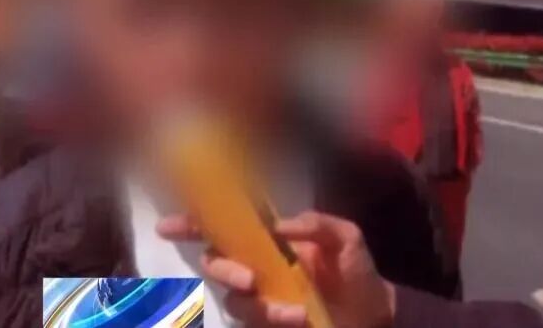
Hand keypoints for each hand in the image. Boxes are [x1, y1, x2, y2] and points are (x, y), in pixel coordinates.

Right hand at [157, 211, 395, 327]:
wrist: (375, 313)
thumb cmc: (357, 270)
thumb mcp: (346, 238)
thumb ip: (317, 225)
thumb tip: (279, 225)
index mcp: (270, 241)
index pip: (224, 229)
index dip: (192, 225)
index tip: (166, 227)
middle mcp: (258, 268)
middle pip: (215, 264)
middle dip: (224, 269)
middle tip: (249, 279)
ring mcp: (261, 299)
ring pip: (235, 302)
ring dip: (261, 306)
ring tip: (295, 313)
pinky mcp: (269, 324)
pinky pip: (252, 323)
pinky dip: (274, 320)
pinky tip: (300, 318)